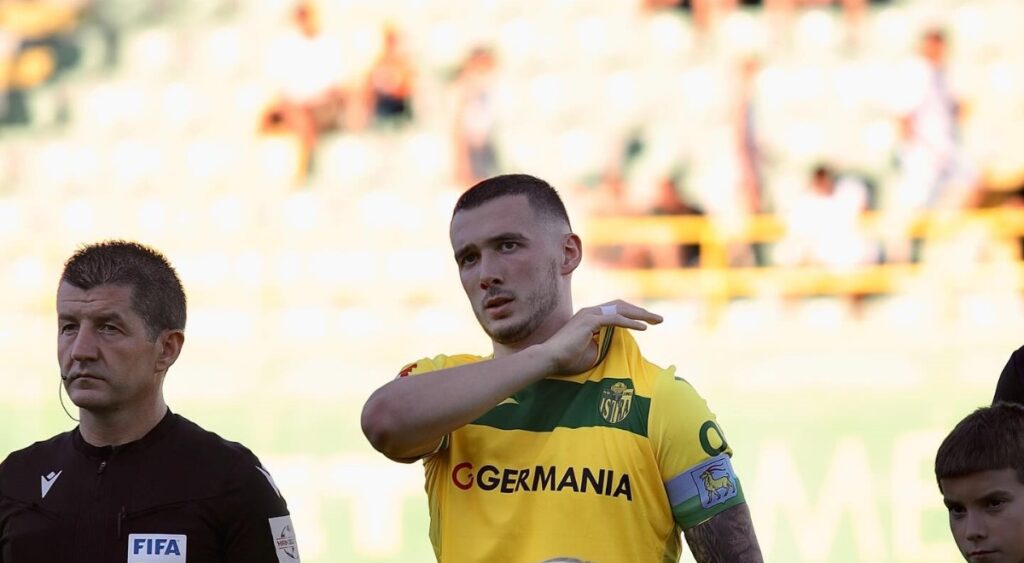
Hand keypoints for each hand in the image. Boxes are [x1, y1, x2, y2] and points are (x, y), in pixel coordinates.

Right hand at [537, 300, 662, 375]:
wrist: (549, 359)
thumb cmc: (567, 359)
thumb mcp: (591, 351)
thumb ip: (604, 344)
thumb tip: (618, 346)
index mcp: (590, 317)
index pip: (615, 310)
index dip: (632, 314)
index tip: (647, 322)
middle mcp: (590, 312)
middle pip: (622, 306)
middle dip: (641, 311)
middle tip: (658, 319)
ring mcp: (590, 314)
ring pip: (621, 309)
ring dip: (641, 314)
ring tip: (656, 320)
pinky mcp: (590, 321)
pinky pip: (615, 319)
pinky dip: (631, 322)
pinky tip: (644, 328)